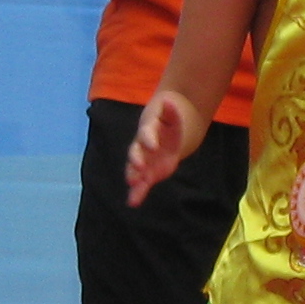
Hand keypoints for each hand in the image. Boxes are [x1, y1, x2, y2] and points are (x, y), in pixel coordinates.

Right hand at [122, 89, 202, 204]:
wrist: (166, 133)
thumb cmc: (168, 122)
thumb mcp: (172, 114)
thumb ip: (171, 110)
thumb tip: (170, 101)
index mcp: (148, 131)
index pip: (147, 134)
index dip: (149, 139)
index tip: (153, 145)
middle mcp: (142, 147)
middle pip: (136, 153)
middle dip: (136, 159)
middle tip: (138, 167)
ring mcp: (144, 160)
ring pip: (135, 169)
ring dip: (133, 176)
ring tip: (132, 184)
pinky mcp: (148, 173)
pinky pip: (141, 184)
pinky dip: (137, 193)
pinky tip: (132, 202)